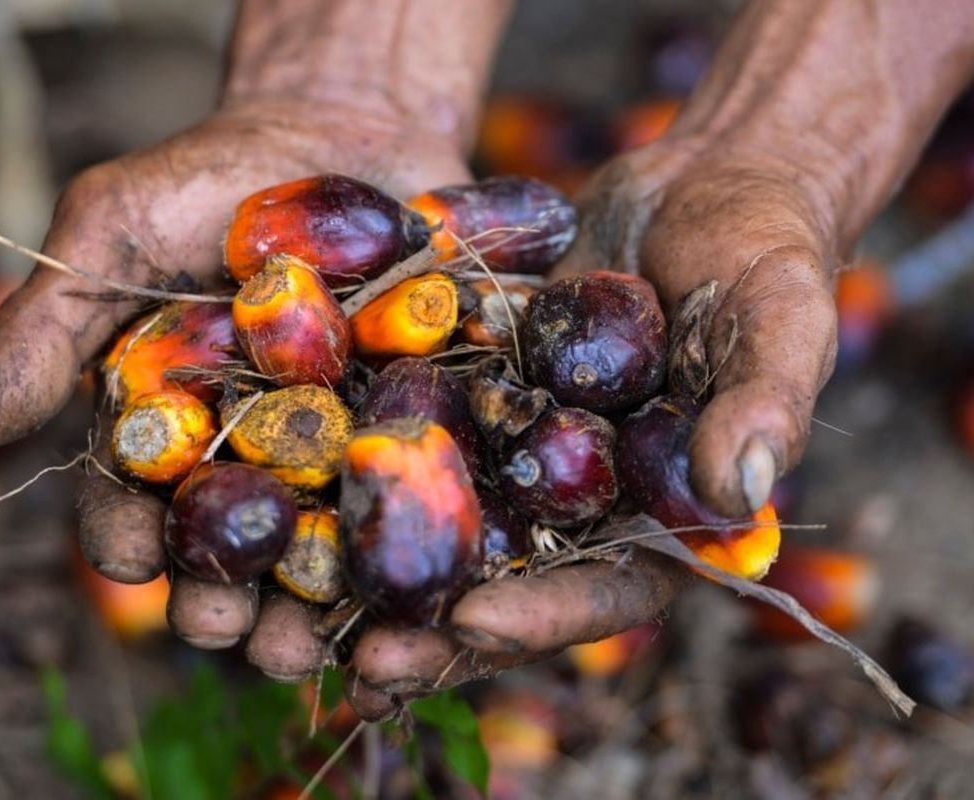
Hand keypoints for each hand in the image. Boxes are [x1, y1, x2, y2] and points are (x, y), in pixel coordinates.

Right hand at [0, 97, 696, 718]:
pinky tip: (410, 589)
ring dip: (309, 607)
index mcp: (164, 424)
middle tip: (225, 627)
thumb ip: (49, 322)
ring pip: (317, 550)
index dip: (126, 535)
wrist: (345, 127)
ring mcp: (334, 451)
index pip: (130, 498)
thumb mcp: (114, 227)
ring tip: (311, 645)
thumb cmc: (211, 177)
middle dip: (220, 596)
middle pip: (226, 548)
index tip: (134, 559)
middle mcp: (244, 456)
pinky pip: (412, 501)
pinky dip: (408, 548)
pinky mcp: (414, 434)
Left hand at [331, 137, 840, 718]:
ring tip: (300, 616)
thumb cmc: (763, 251)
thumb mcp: (781, 316)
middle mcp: (582, 503)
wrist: (699, 180)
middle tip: (364, 661)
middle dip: (436, 631)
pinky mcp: (472, 399)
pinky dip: (361, 472)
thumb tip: (737, 498)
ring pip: (443, 532)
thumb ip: (766, 404)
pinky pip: (412, 441)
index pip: (607, 593)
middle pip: (506, 586)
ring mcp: (519, 453)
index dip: (543, 617)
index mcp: (663, 518)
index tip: (473, 625)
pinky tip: (292, 491)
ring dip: (378, 577)